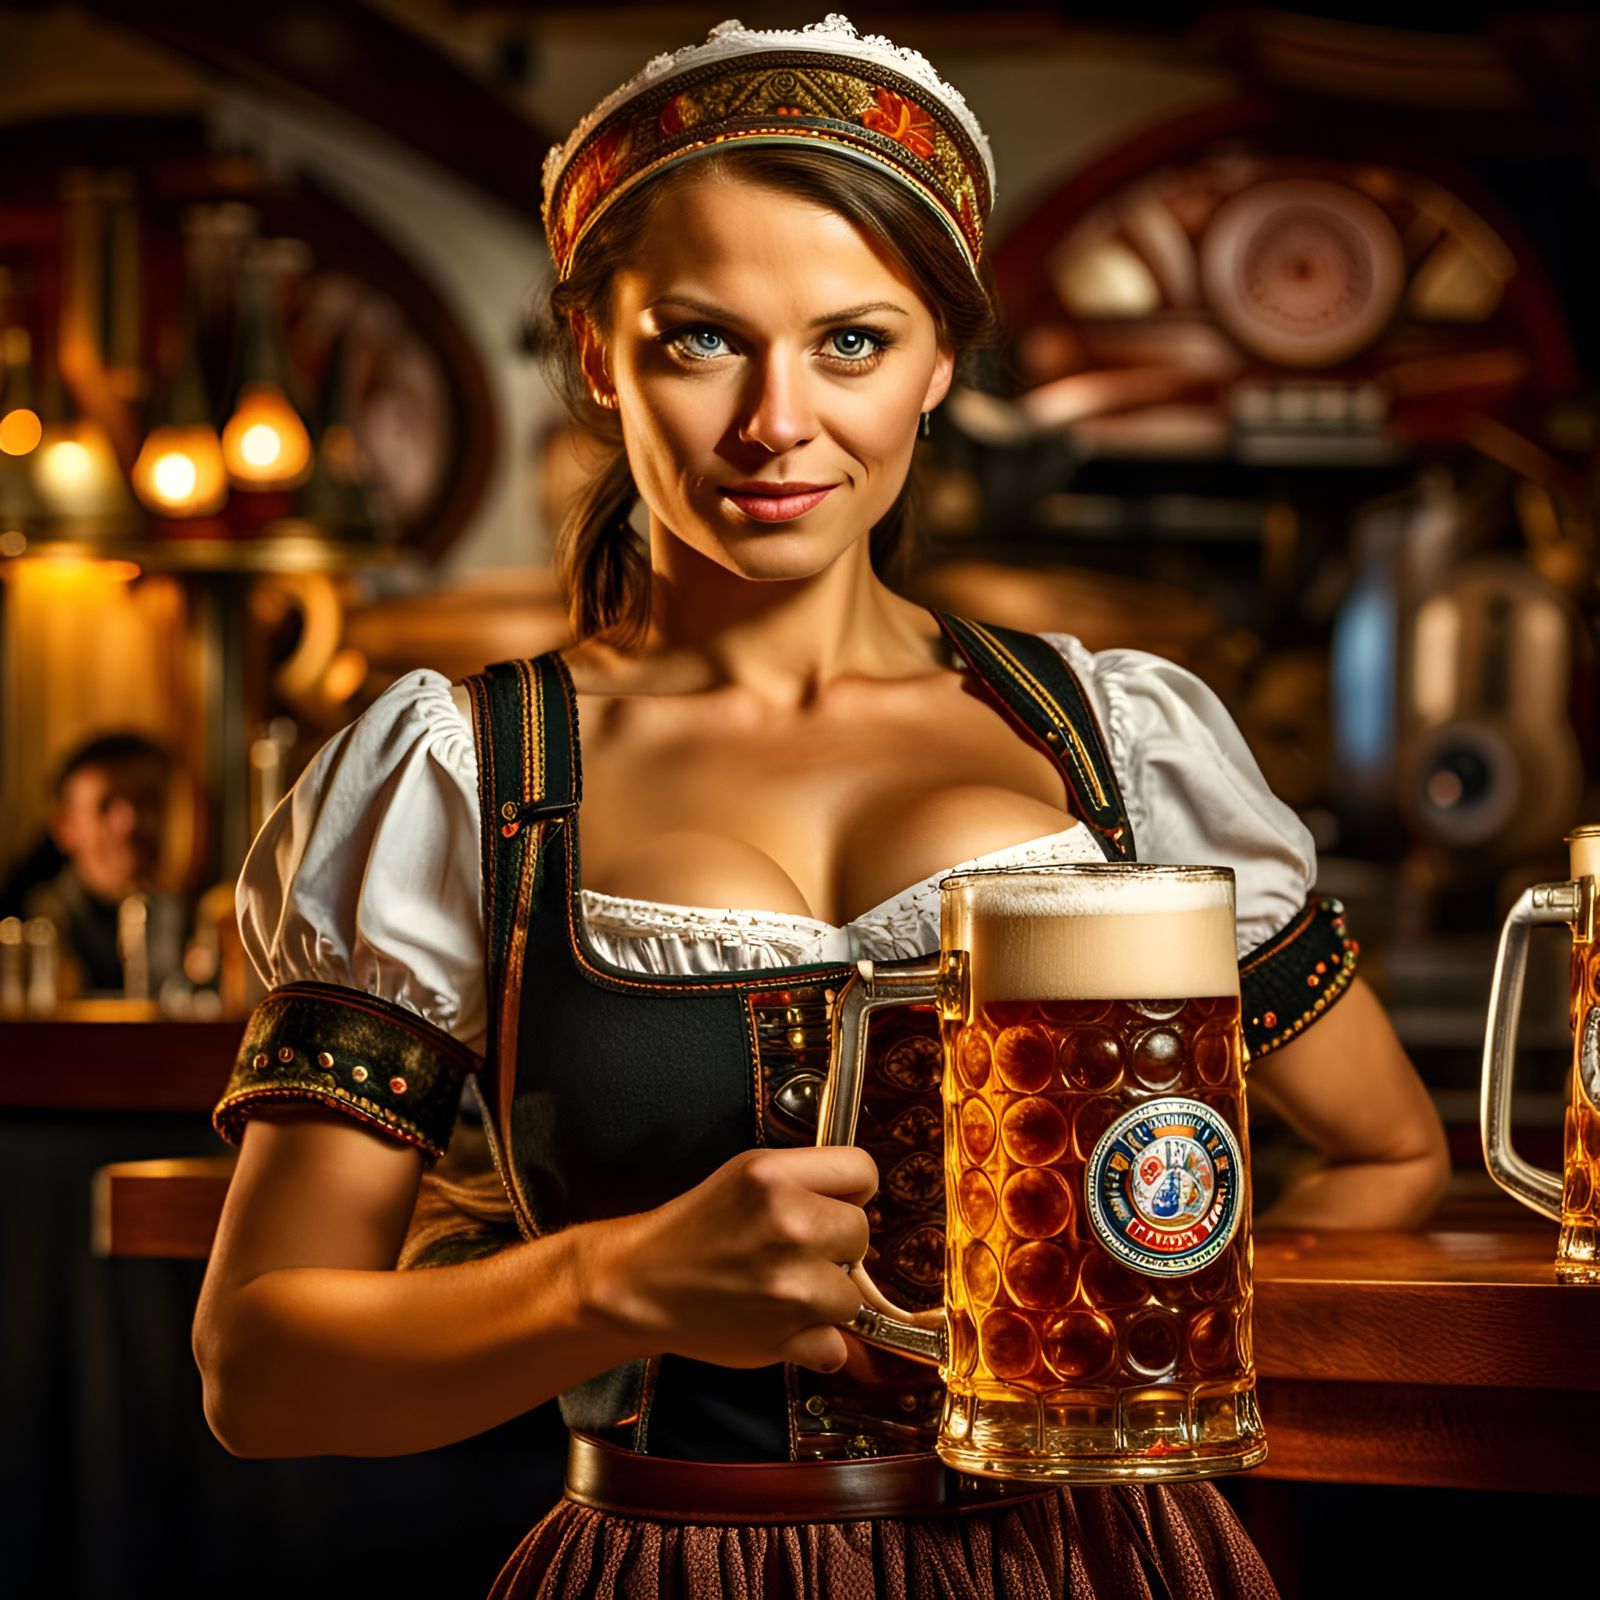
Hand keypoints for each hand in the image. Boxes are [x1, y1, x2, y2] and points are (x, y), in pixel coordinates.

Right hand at [574, 1146, 876, 1373]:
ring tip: (783, 1289)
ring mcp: (790, 1284)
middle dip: (837, 1244)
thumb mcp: (746, 1174)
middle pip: (861, 1232)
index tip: (835, 1205)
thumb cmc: (692, 1230)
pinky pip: (836, 1345)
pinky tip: (784, 1326)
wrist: (640, 1285)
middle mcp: (789, 1224)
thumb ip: (804, 1179)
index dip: (852, 1191)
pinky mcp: (785, 1336)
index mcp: (774, 1175)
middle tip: (798, 1251)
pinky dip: (815, 1344)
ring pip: (853, 1294)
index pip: (862, 1169)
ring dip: (827, 1298)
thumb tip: (860, 1198)